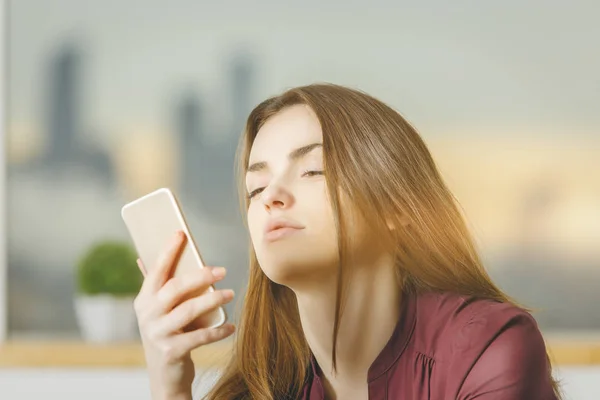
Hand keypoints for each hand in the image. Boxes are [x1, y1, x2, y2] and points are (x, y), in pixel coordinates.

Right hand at [133, 231, 235, 399]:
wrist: (165, 376)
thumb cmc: (168, 334)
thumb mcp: (160, 311)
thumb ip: (160, 286)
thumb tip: (150, 255)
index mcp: (143, 300)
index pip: (155, 271)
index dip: (168, 251)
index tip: (181, 233)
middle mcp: (147, 315)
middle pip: (175, 288)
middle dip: (200, 276)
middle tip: (222, 270)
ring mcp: (157, 334)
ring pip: (188, 311)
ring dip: (212, 300)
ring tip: (230, 294)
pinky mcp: (171, 352)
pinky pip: (199, 336)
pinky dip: (217, 331)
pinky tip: (230, 326)